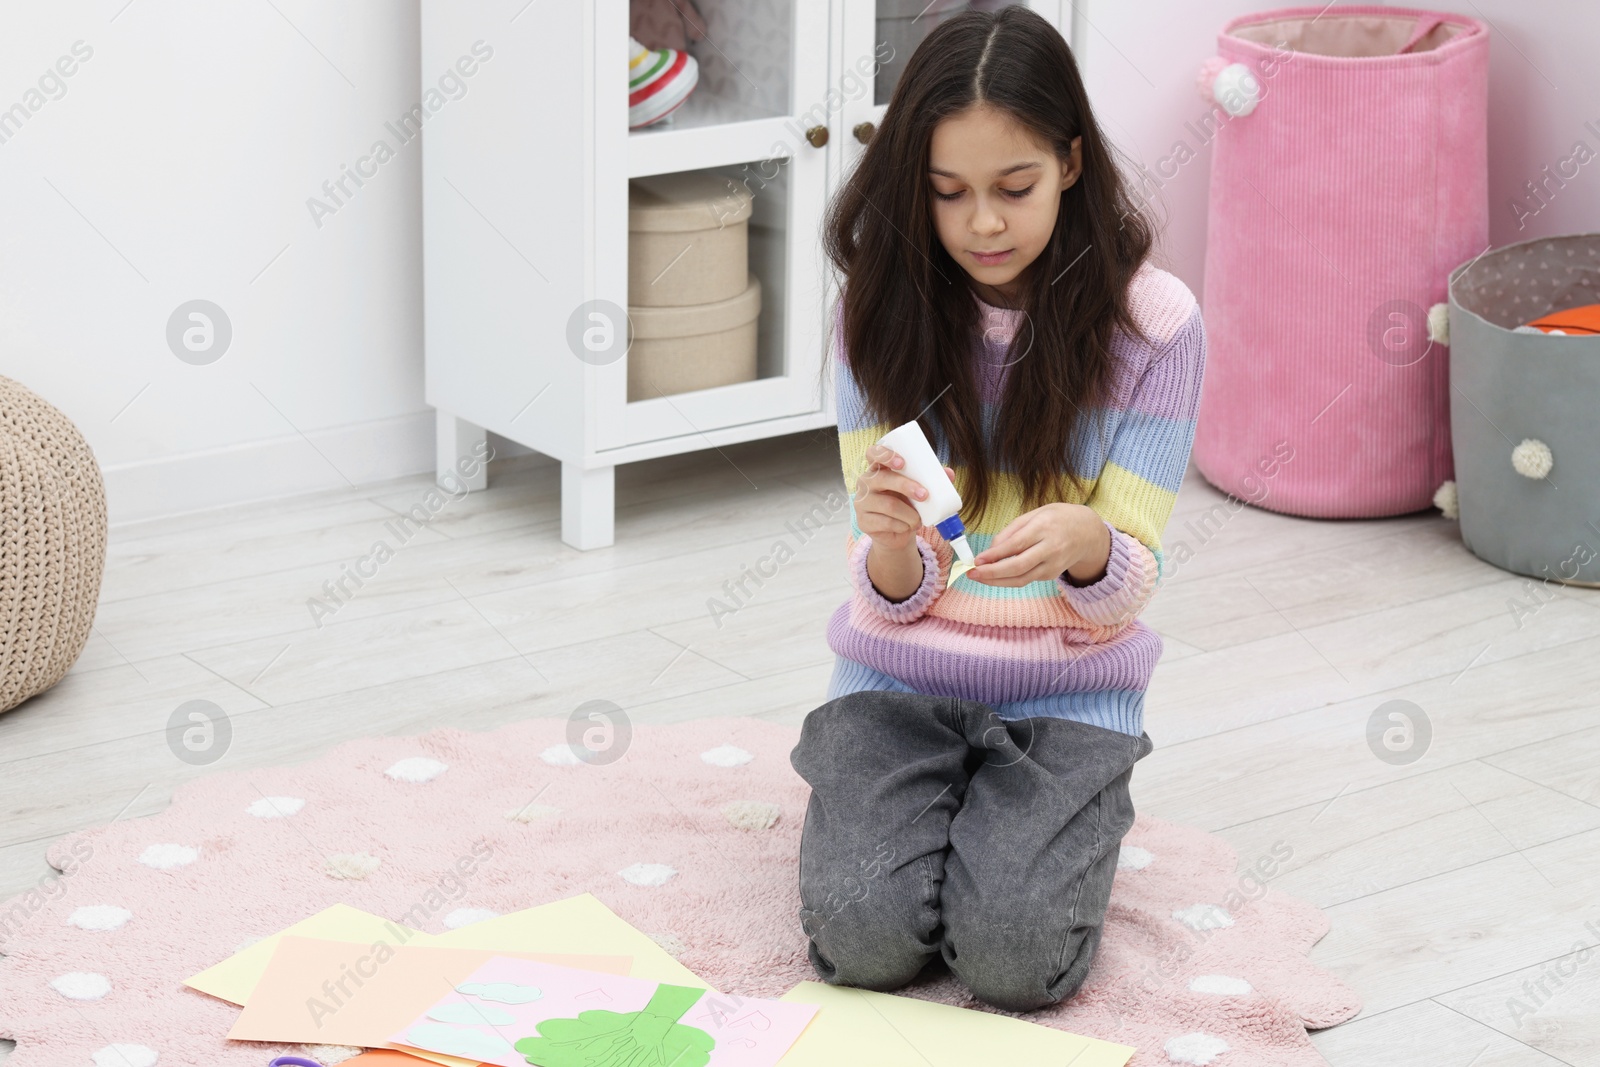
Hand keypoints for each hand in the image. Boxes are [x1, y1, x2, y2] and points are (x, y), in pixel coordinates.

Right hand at [852, 443, 955, 552]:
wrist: (897, 533)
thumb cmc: (906, 504)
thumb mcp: (917, 489)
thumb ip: (931, 479)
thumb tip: (949, 474)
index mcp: (877, 468)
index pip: (873, 453)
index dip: (885, 455)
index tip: (902, 463)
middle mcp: (865, 482)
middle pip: (883, 479)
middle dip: (906, 486)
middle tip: (924, 495)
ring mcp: (861, 502)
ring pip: (888, 505)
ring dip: (909, 513)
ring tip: (918, 518)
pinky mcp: (863, 521)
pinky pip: (886, 523)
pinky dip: (902, 526)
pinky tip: (907, 526)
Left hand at [969, 503, 1108, 586]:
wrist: (1088, 533)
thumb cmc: (1057, 519)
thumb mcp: (1035, 514)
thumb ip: (1012, 530)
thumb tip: (991, 549)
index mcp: (1044, 528)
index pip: (1016, 545)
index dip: (995, 555)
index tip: (977, 560)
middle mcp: (1050, 548)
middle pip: (1018, 566)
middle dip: (992, 573)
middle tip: (972, 573)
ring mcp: (1053, 564)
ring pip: (1021, 579)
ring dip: (997, 581)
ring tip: (978, 577)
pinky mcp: (1052, 575)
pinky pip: (1026, 579)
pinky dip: (1008, 580)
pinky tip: (994, 576)